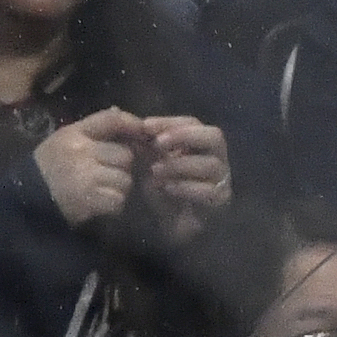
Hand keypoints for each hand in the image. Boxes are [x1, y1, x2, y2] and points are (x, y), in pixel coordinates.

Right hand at [31, 107, 146, 229]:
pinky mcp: (90, 199)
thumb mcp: (66, 139)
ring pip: (125, 180)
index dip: (132, 124)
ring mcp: (86, 175)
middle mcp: (82, 151)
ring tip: (104, 189)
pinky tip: (101, 202)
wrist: (28, 195)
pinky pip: (118, 200)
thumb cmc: (50, 165)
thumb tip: (122, 115)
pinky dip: (114, 204)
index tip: (143, 132)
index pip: (111, 119)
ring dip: (120, 187)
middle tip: (111, 173)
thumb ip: (94, 130)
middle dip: (123, 166)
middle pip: (125, 156)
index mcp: (75, 132)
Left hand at [135, 116, 230, 243]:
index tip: (145, 126)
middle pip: (214, 137)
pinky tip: (168, 189)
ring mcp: (222, 181)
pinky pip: (210, 191)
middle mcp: (216, 159)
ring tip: (156, 171)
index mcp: (199, 144)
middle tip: (158, 144)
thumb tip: (114, 110)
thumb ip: (136, 140)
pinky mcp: (221, 203)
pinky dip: (186, 187)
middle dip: (184, 136)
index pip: (192, 123)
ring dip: (180, 164)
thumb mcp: (144, 161)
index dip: (170, 122)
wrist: (167, 226)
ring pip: (211, 164)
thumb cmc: (159, 190)